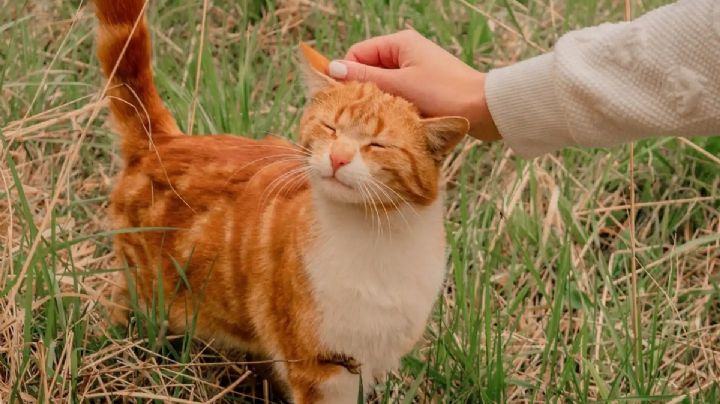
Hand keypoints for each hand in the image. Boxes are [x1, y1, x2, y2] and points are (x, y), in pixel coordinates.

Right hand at [328, 30, 500, 140]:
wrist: (483, 110)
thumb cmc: (444, 93)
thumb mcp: (399, 86)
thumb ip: (365, 78)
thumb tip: (331, 69)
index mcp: (400, 43)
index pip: (358, 54)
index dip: (346, 76)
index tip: (340, 99)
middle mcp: (406, 52)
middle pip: (368, 70)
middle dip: (362, 90)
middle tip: (357, 114)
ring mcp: (415, 70)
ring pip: (382, 85)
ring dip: (378, 101)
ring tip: (377, 119)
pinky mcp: (423, 87)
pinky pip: (397, 94)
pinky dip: (392, 106)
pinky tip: (393, 120)